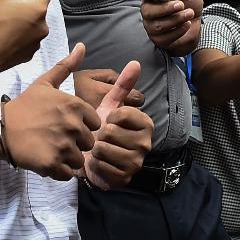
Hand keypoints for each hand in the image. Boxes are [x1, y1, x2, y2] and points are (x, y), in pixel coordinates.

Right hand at [0, 0, 53, 77]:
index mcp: (37, 9)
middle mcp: (42, 25)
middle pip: (35, 8)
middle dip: (23, 5)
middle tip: (7, 6)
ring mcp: (37, 41)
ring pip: (30, 24)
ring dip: (20, 21)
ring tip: (2, 24)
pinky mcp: (29, 53)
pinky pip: (25, 39)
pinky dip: (17, 35)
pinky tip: (4, 36)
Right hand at [2, 43, 100, 180]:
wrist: (0, 127)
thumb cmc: (25, 105)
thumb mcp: (45, 82)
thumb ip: (66, 66)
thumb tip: (82, 46)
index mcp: (76, 105)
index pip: (95, 124)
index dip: (81, 126)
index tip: (64, 124)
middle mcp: (74, 125)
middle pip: (89, 143)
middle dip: (75, 143)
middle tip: (55, 137)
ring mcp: (64, 145)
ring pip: (79, 160)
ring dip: (67, 158)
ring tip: (50, 148)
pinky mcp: (53, 164)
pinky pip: (67, 174)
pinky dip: (58, 171)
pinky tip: (45, 159)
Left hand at [83, 61, 153, 189]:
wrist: (93, 156)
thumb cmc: (102, 128)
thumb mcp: (111, 104)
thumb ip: (123, 85)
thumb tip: (135, 61)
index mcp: (146, 123)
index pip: (120, 113)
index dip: (106, 116)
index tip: (108, 120)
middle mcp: (146, 144)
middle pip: (109, 132)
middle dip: (98, 134)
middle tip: (100, 137)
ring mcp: (136, 162)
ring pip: (104, 149)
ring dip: (95, 149)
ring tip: (98, 149)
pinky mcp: (125, 178)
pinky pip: (101, 166)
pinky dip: (94, 164)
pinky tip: (97, 163)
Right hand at [139, 0, 202, 53]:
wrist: (196, 22)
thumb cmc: (189, 5)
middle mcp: (149, 11)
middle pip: (147, 11)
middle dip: (165, 8)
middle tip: (180, 5)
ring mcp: (152, 26)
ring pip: (157, 26)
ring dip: (176, 19)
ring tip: (189, 14)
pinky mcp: (159, 39)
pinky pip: (165, 38)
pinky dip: (178, 31)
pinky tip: (186, 24)